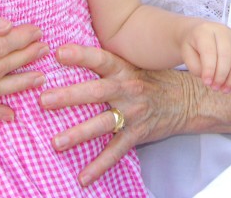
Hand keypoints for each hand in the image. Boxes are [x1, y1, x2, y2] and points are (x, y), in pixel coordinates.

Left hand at [43, 43, 195, 187]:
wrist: (186, 99)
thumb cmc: (150, 79)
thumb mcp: (131, 64)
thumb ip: (104, 63)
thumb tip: (65, 51)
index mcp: (123, 69)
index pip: (101, 59)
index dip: (81, 55)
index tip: (59, 53)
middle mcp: (127, 89)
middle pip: (96, 92)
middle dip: (69, 96)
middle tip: (44, 100)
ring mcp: (133, 113)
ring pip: (103, 123)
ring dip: (78, 134)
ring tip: (56, 143)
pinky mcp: (138, 134)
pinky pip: (116, 151)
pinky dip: (99, 166)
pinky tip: (83, 178)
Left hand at [180, 20, 230, 91]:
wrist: (197, 32)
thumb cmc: (193, 45)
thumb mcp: (186, 54)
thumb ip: (196, 67)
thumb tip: (211, 78)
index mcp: (204, 31)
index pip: (209, 52)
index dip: (209, 70)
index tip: (207, 83)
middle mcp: (221, 30)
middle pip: (226, 55)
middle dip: (221, 75)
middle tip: (215, 88)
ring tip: (226, 89)